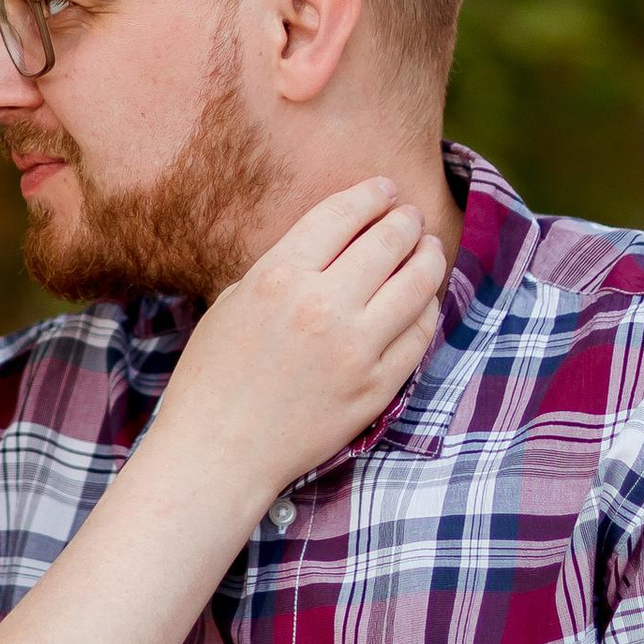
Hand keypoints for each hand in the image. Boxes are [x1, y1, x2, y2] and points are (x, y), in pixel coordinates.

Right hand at [155, 178, 448, 503]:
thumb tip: (335, 239)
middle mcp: (321, 308)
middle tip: (410, 216)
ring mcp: (355, 350)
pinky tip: (422, 299)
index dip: (370, 195)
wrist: (218, 454)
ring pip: (416, 283)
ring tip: (429, 247)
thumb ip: (285, 266)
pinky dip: (426, 308)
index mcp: (279, 277)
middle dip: (405, 220)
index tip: (384, 190)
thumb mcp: (235, 301)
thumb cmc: (214, 376)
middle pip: (387, 242)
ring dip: (428, 256)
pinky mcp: (376, 387)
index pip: (341, 215)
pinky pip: (419, 335)